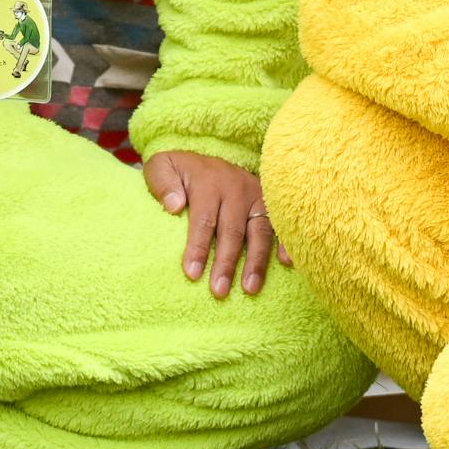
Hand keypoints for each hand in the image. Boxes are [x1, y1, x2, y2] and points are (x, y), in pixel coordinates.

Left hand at [145, 151, 287, 299]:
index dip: (198, 248)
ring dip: (256, 262)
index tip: (192, 274)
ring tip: (250, 289)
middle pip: (232, 230)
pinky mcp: (269, 203)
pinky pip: (280, 224)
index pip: (204, 219)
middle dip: (226, 263)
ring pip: (259, 231)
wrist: (204, 158)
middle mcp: (236, 189)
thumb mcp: (161, 166)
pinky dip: (286, 243)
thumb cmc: (180, 172)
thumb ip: (161, 182)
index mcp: (209, 182)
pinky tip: (287, 263)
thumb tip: (174, 206)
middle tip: (219, 291)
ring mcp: (256, 196)